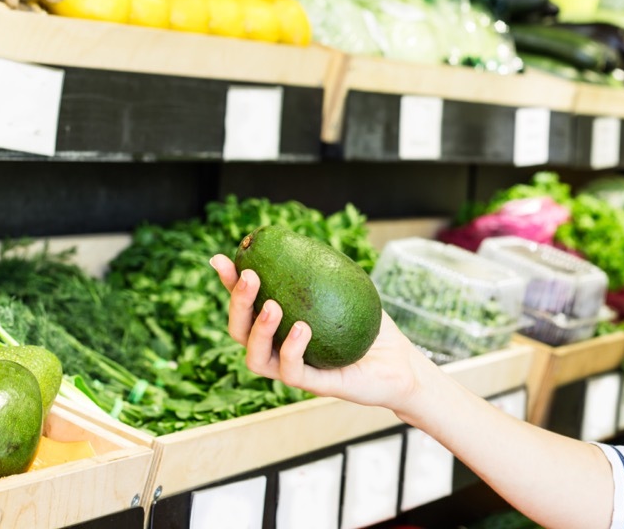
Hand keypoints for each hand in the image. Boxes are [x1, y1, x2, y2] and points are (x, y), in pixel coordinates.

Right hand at [210, 254, 427, 411]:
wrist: (402, 362)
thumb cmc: (372, 323)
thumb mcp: (349, 287)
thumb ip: (322, 268)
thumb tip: (296, 238)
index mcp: (282, 326)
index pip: (248, 304)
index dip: (230, 284)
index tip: (221, 259)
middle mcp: (281, 349)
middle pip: (240, 332)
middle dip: (238, 303)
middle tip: (250, 277)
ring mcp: (297, 370)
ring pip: (257, 359)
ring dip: (259, 331)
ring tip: (272, 306)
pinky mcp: (317, 386)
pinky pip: (293, 373)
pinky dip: (292, 349)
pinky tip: (302, 327)